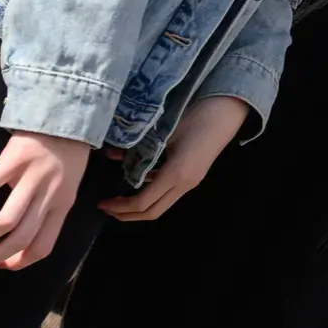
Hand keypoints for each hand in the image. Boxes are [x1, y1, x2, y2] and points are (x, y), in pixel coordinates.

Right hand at [0, 132, 90, 268]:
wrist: (67, 116)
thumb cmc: (66, 155)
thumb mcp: (67, 187)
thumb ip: (49, 210)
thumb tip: (22, 238)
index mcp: (62, 205)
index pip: (43, 246)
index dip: (20, 262)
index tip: (3, 264)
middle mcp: (49, 195)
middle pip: (22, 239)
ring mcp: (32, 178)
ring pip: (7, 221)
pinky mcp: (14, 160)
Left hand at [98, 96, 248, 222]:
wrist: (225, 112)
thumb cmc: (196, 118)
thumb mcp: (163, 132)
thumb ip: (138, 146)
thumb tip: (112, 154)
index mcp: (176, 174)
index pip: (143, 202)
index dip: (120, 207)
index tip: (102, 203)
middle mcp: (185, 184)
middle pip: (153, 212)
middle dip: (127, 215)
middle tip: (108, 208)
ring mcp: (191, 181)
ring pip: (161, 205)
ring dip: (139, 206)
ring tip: (119, 199)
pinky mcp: (193, 176)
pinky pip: (168, 192)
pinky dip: (151, 192)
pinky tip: (140, 180)